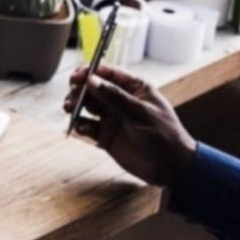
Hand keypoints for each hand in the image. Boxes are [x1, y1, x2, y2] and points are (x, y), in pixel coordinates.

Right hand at [65, 64, 196, 186]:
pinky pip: (87, 125)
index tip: (77, 77)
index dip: (91, 72)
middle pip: (92, 88)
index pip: (108, 74)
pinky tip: (82, 128)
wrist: (170, 167)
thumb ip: (115, 97)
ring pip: (86, 105)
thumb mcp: (141, 113)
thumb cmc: (164, 136)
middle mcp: (120, 100)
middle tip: (72, 96)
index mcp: (134, 89)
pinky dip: (80, 125)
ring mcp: (112, 117)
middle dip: (79, 90)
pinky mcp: (105, 134)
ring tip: (69, 109)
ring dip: (75, 105)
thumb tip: (91, 80)